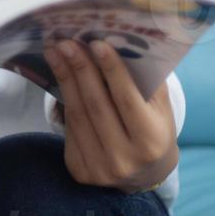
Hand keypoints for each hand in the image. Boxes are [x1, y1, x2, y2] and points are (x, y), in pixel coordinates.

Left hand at [43, 38, 177, 194]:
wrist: (144, 174)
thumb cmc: (153, 129)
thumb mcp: (159, 108)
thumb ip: (144, 81)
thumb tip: (118, 43)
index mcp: (152, 141)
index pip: (127, 99)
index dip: (111, 70)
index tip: (96, 43)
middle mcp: (125, 160)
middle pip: (96, 105)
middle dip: (80, 69)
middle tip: (66, 42)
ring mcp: (100, 169)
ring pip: (77, 115)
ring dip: (64, 78)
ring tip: (55, 52)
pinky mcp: (80, 171)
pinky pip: (69, 128)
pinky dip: (63, 100)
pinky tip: (58, 75)